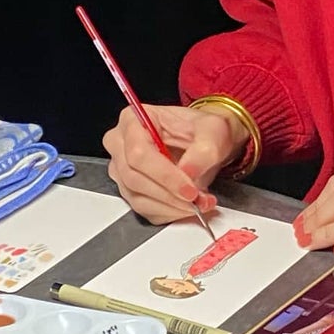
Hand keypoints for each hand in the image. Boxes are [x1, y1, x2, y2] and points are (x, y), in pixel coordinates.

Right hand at [101, 103, 243, 224]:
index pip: (138, 153)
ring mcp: (122, 169)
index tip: (189, 189)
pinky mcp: (130, 190)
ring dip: (171, 207)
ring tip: (199, 204)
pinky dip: (169, 213)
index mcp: (133, 120)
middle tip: (197, 200)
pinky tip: (188, 208)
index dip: (164, 175)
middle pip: (133, 178)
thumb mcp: (213, 131)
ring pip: (138, 198)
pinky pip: (144, 210)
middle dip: (169, 194)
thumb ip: (203, 150)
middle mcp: (120, 144)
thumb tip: (189, 172)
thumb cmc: (203, 130)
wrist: (204, 142)